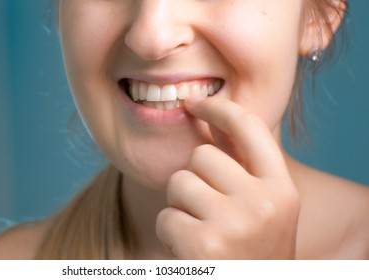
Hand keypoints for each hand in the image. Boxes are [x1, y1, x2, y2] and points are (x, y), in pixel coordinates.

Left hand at [156, 97, 299, 258]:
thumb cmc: (250, 250)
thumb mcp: (262, 208)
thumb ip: (242, 168)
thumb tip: (208, 121)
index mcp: (282, 189)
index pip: (250, 126)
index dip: (219, 108)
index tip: (197, 104)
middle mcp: (264, 203)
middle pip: (202, 155)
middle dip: (195, 179)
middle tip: (208, 211)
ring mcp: (235, 224)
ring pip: (179, 182)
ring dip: (181, 206)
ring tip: (202, 232)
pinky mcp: (203, 245)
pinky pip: (166, 216)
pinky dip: (171, 233)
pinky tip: (192, 252)